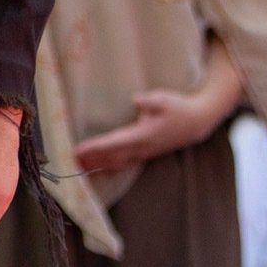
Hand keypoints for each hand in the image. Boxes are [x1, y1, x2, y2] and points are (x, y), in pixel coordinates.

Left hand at [73, 87, 224, 172]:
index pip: (113, 143)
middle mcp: (142, 148)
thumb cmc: (178, 107)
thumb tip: (135, 100)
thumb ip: (148, 101)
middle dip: (91, 159)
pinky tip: (102, 167)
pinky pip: (125, 162)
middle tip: (70, 161)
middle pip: (111, 156)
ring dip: (99, 164)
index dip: (95, 147)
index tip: (78, 150)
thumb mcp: (164, 99)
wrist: (196, 122)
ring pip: (117, 162)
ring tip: (80, 166)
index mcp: (143, 136)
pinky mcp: (147, 152)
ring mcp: (145, 152)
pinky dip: (111, 165)